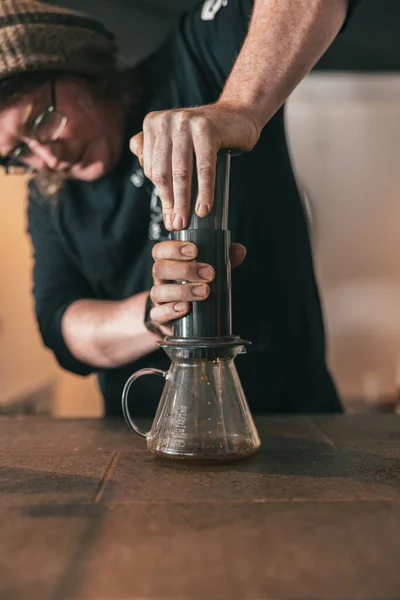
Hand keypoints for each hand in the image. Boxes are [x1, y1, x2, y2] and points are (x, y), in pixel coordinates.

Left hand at [130, 103, 258, 230]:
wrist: (238, 115)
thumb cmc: (207, 136)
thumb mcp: (178, 145)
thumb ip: (162, 166)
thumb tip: (164, 206)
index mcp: (152, 125)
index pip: (151, 169)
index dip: (160, 195)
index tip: (169, 216)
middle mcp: (165, 121)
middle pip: (163, 172)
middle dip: (170, 203)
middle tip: (176, 224)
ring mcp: (185, 123)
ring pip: (181, 172)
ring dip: (183, 201)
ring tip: (185, 221)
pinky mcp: (206, 129)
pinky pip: (204, 168)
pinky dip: (204, 191)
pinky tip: (203, 208)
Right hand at [148, 240, 245, 336]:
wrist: (191, 319)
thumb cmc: (198, 287)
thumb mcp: (210, 272)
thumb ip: (223, 259)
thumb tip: (239, 250)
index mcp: (168, 264)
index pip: (160, 250)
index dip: (174, 248)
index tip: (195, 250)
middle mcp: (160, 280)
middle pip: (159, 269)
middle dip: (185, 269)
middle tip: (209, 274)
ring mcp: (158, 300)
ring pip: (158, 292)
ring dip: (183, 291)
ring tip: (204, 292)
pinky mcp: (160, 318)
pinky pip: (158, 314)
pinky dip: (171, 310)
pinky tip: (185, 308)